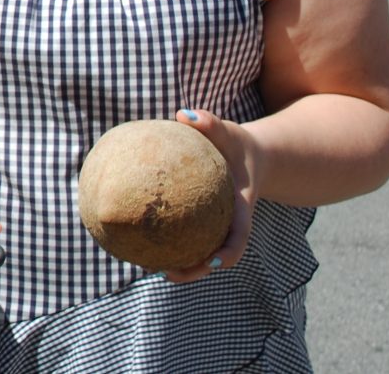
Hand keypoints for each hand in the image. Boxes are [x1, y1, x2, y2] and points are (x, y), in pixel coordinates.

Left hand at [164, 107, 260, 282]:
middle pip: (216, 257)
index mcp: (241, 211)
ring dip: (178, 265)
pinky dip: (167, 241)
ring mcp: (216, 227)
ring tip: (147, 267)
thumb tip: (183, 114)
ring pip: (199, 252)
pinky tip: (138, 239)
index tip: (212, 262)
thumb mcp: (229, 132)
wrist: (249, 156)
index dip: (227, 254)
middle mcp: (228, 225)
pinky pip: (185, 235)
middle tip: (166, 273)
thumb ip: (211, 124)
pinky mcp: (203, 223)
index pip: (238, 239)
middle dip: (194, 270)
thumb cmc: (236, 143)